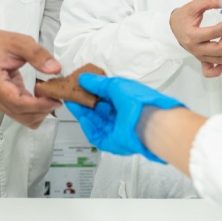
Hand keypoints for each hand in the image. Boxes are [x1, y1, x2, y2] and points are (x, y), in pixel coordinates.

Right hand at [0, 21, 61, 128]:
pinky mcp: (2, 103)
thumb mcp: (19, 41)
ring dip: (39, 110)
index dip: (38, 105)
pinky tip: (39, 93)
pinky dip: (34, 107)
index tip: (55, 99)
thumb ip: (37, 54)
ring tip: (47, 92)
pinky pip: (21, 113)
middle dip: (43, 109)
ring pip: (23, 118)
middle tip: (56, 94)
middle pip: (21, 115)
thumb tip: (55, 69)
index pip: (17, 103)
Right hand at [65, 74, 184, 163]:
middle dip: (85, 101)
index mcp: (126, 102)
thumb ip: (98, 82)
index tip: (80, 86)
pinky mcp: (112, 142)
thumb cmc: (140, 102)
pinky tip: (81, 117)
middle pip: (99, 110)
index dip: (92, 91)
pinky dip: (87, 126)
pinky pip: (95, 135)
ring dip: (83, 112)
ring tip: (72, 101)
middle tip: (72, 94)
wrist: (149, 123)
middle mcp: (122, 116)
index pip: (106, 97)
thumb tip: (84, 78)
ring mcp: (117, 130)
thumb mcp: (116, 85)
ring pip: (95, 121)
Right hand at [169, 0, 221, 76]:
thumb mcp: (194, 5)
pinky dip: (219, 69)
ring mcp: (198, 55)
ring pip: (220, 59)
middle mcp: (194, 48)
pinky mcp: (200, 59)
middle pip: (219, 50)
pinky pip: (210, 71)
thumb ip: (211, 1)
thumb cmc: (182, 17)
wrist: (173, 26)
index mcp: (192, 35)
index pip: (214, 33)